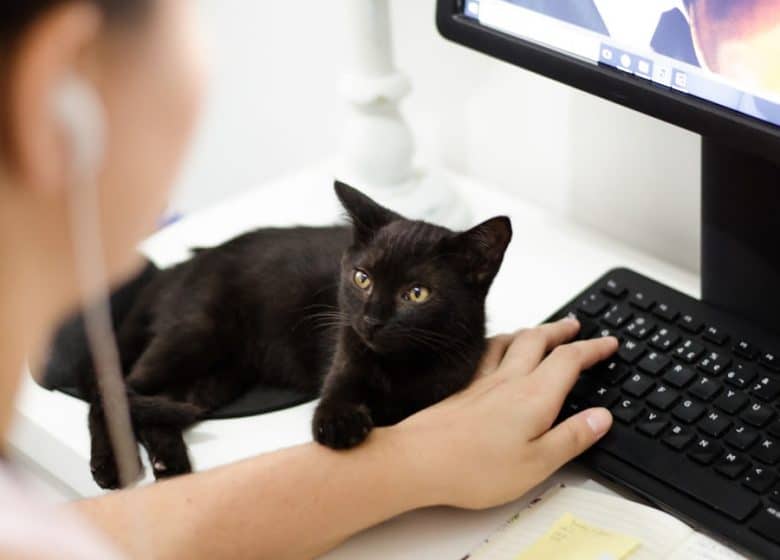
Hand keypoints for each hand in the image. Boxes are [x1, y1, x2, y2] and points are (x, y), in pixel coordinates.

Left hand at [389, 317, 617, 509]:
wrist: (418, 460)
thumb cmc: (474, 468)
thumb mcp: (537, 464)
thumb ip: (571, 438)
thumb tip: (601, 418)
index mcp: (534, 397)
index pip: (570, 360)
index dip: (593, 348)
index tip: (609, 343)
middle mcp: (509, 381)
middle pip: (539, 340)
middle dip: (562, 330)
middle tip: (577, 325)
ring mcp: (482, 382)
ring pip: (511, 341)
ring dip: (532, 331)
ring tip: (542, 331)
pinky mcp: (463, 389)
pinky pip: (486, 352)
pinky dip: (499, 342)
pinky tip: (494, 349)